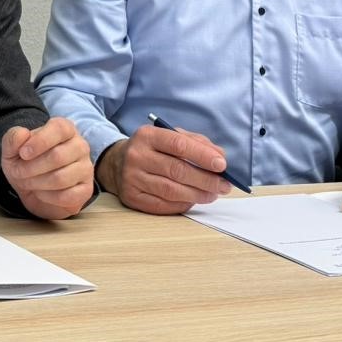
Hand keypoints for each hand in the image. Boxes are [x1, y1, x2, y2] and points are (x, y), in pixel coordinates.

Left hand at [1, 117, 93, 218]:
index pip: (59, 129)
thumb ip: (13, 138)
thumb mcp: (11, 149)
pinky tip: (41, 193)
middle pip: (58, 156)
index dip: (40, 141)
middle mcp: (80, 146)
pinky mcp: (86, 190)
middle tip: (19, 172)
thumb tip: (22, 134)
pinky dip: (47, 197)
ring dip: (37, 183)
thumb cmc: (25, 163)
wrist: (31, 187)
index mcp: (65, 129)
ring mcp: (86, 168)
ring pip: (61, 178)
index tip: (23, 153)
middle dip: (31, 168)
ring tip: (28, 182)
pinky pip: (67, 196)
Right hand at [97, 123, 234, 214]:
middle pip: (177, 170)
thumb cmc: (152, 149)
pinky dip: (183, 204)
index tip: (222, 165)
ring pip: (171, 190)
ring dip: (197, 194)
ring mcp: (132, 178)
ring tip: (213, 194)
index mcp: (147, 136)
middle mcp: (136, 155)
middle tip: (224, 185)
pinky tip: (194, 201)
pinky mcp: (131, 197)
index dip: (203, 156)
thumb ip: (196, 143)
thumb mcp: (170, 137)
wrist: (117, 163)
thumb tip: (220, 156)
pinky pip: (162, 205)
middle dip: (206, 179)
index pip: (178, 144)